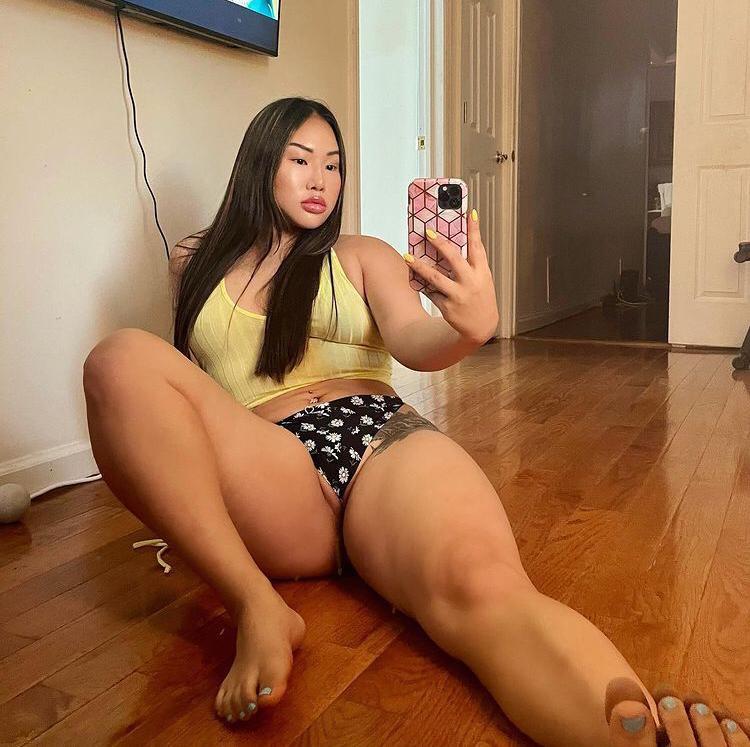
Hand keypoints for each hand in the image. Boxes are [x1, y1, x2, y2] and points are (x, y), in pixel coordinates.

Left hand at [404, 209, 498, 343]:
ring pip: (435, 277)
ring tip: (406, 256)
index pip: (478, 247)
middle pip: (453, 258)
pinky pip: (430, 292)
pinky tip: (413, 277)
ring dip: (419, 266)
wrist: (481, 327)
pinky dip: (421, 284)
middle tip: (427, 231)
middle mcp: (471, 282)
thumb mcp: (482, 279)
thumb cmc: (480, 298)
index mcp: (482, 272)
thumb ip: (470, 263)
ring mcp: (458, 295)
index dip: (474, 229)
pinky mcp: (447, 307)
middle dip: (439, 243)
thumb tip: (451, 244)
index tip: (470, 212)